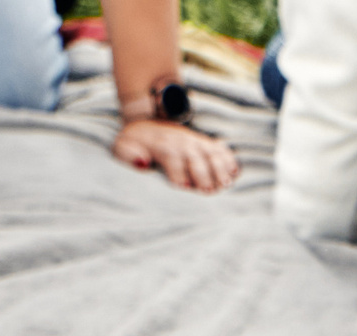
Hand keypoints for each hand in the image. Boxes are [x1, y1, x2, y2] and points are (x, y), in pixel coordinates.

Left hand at [111, 119, 239, 192]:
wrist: (146, 124)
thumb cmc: (134, 142)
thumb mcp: (122, 146)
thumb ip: (128, 154)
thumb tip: (142, 163)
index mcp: (161, 144)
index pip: (172, 156)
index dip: (178, 171)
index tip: (183, 187)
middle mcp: (181, 141)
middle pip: (195, 156)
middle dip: (203, 173)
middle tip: (209, 191)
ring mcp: (195, 142)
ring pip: (211, 153)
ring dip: (220, 168)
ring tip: (226, 184)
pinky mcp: (204, 144)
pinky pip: (220, 150)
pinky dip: (229, 160)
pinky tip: (235, 173)